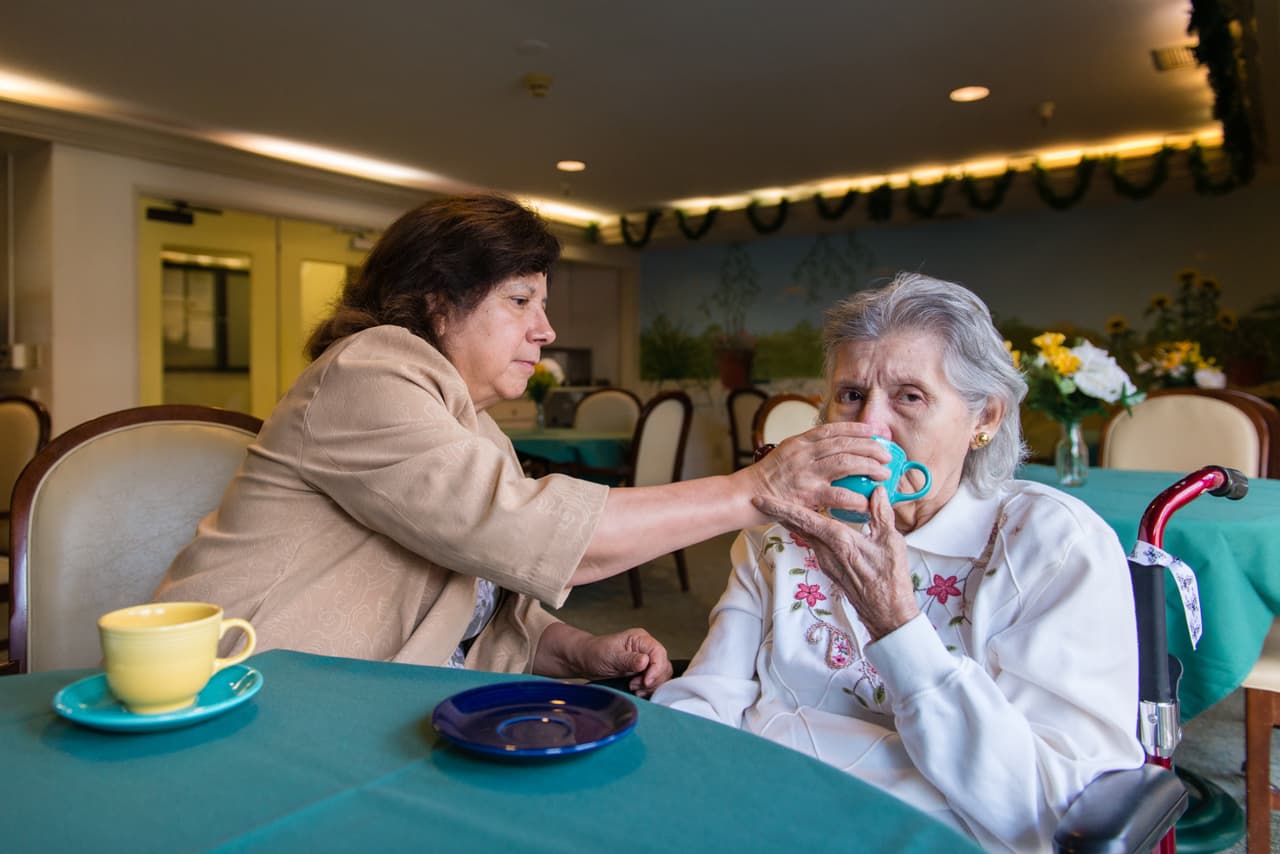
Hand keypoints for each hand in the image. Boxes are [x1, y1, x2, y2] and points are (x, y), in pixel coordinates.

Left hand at [577, 628, 673, 696]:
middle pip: (663, 666)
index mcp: (641, 639)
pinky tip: (637, 691)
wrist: (586, 660)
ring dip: (651, 686)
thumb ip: (629, 660)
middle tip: (635, 685)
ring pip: (661, 675)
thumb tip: (645, 661)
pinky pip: (655, 682)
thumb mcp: (611, 656)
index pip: (659, 653)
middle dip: (652, 680)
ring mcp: (645, 660)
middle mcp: (646, 648)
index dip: (656, 669)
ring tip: (634, 688)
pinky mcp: (643, 672)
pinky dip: (648, 689)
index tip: (645, 681)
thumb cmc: (595, 653)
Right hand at [743, 422, 892, 520]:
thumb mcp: (784, 455)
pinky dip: (856, 498)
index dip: (856, 428)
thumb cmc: (764, 479)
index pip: (832, 429)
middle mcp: (804, 454)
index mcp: (799, 442)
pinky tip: (866, 501)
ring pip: (846, 463)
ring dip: (869, 466)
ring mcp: (806, 473)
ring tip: (883, 473)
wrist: (743, 496)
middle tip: (886, 455)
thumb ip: (806, 451)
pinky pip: (838, 496)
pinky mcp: (807, 496)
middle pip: (845, 444)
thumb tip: (830, 450)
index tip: (873, 431)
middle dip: (870, 447)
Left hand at [753, 485, 918, 639]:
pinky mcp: (829, 567)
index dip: (780, 507)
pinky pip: (813, 542)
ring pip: (804, 534)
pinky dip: (807, 529)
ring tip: (781, 504)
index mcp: (838, 540)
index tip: (760, 498)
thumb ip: (881, 514)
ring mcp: (826, 560)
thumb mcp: (890, 542)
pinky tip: (809, 522)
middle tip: (761, 497)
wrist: (885, 612)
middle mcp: (826, 550)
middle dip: (778, 510)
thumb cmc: (889, 579)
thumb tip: (876, 492)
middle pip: (796, 526)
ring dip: (792, 519)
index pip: (803, 519)